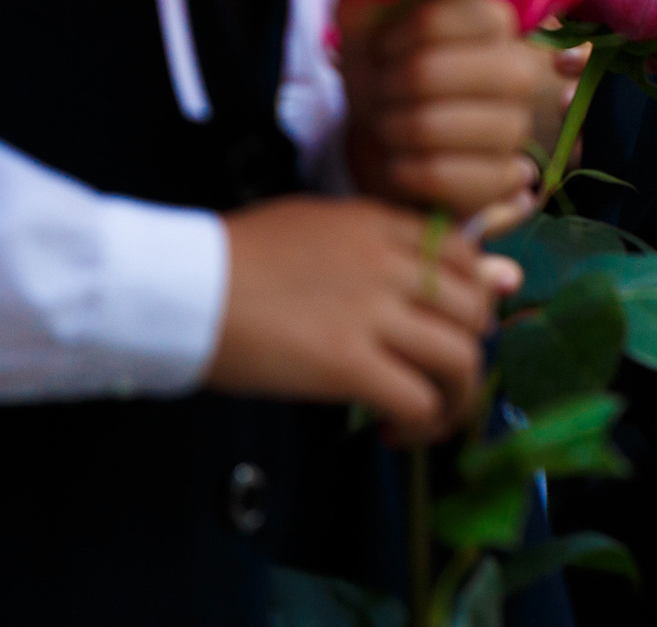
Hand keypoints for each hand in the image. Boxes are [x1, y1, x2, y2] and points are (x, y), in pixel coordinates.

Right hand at [206, 196, 520, 444]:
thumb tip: (437, 272)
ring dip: (457, 396)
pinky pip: (417, 398)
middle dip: (471, 348)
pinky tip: (394, 433)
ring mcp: (372, 313)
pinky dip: (421, 424)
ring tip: (430, 416)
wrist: (181, 283)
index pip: (467, 257)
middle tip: (441, 375)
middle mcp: (390, 264)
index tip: (452, 326)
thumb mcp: (317, 225)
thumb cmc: (236, 257)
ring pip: (460, 358)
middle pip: (475, 310)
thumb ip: (379, 243)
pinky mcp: (346, 364)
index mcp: (381, 224)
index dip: (473, 297)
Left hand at [342, 0, 548, 226]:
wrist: (384, 142)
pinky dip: (416, 172)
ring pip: (459, 125)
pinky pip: (462, 179)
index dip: (411, 30)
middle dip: (404, 82)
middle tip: (381, 90)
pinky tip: (399, 165)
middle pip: (465, 68)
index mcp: (494, 24)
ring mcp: (516, 128)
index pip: (472, 13)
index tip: (384, 47)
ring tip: (387, 126)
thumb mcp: (367, 29)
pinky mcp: (504, 179)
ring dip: (402, 126)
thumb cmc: (384, 75)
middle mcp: (519, 71)